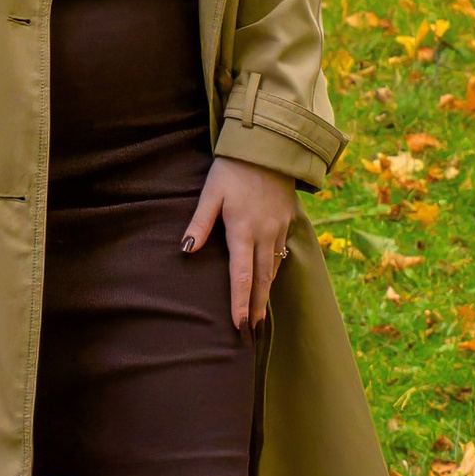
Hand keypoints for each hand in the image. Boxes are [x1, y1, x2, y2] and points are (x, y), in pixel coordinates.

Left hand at [181, 157, 300, 328]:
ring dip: (267, 291)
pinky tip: (270, 277)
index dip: (240, 303)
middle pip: (261, 280)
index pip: (241, 276)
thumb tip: (186, 251)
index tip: (239, 325)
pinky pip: (281, 251)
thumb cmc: (233, 168)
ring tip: (261, 311)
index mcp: (243, 230)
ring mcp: (279, 228)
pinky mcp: (288, 219)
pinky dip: (275, 269)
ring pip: (273, 267)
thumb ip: (200, 223)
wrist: (269, 145)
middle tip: (252, 330)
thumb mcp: (212, 192)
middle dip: (257, 307)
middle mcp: (264, 234)